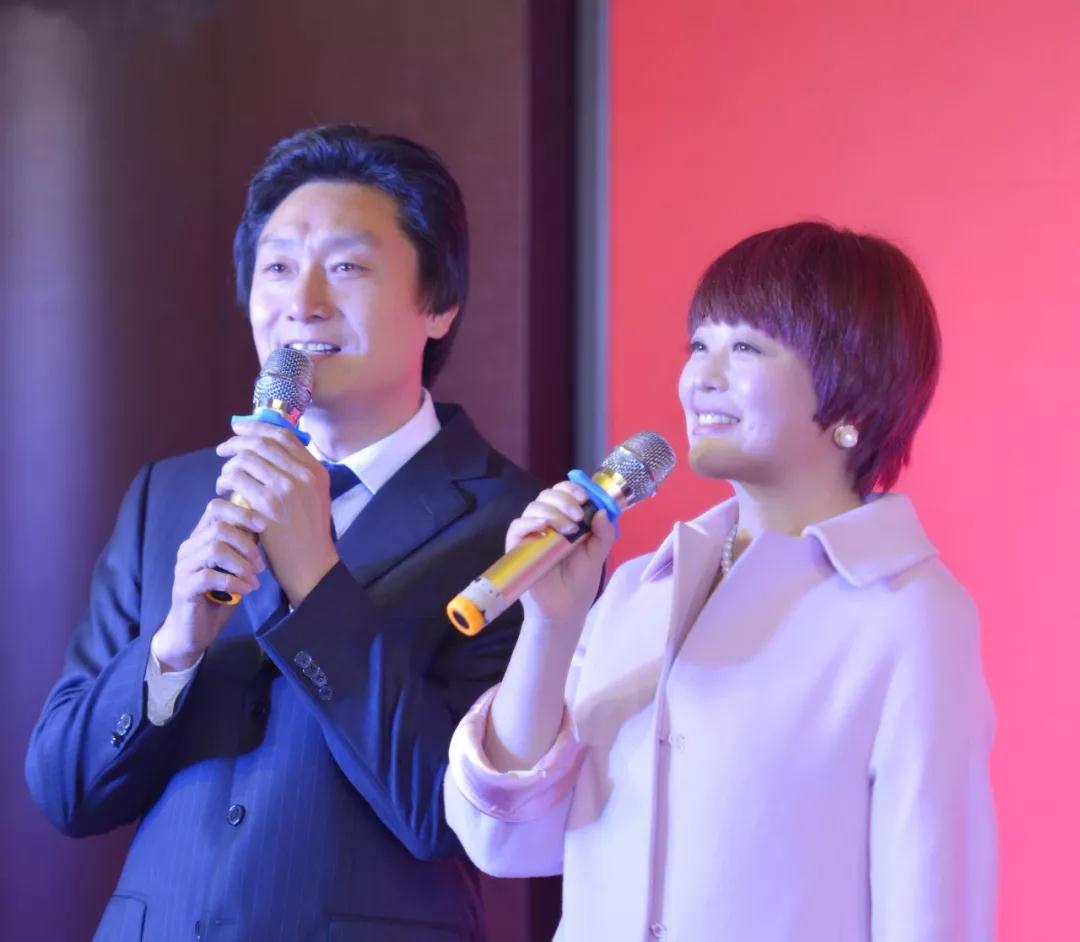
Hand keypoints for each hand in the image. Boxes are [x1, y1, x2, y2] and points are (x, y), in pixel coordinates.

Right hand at [152, 497, 266, 670]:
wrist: (194, 632)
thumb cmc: (219, 596)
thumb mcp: (236, 567)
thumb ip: (244, 546)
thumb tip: (264, 524)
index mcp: (200, 538)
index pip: (216, 509)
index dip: (243, 512)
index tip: (265, 525)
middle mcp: (188, 548)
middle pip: (219, 527)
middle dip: (246, 544)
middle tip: (261, 565)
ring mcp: (183, 567)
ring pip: (214, 549)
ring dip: (241, 564)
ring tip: (254, 579)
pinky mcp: (184, 588)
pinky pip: (210, 576)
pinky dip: (234, 582)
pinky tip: (246, 590)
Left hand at [215, 420, 339, 606]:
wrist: (311, 565)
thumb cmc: (309, 533)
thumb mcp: (315, 496)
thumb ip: (299, 474)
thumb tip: (269, 451)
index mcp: (316, 471)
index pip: (284, 436)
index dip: (257, 427)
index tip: (239, 429)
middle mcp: (303, 475)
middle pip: (262, 443)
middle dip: (236, 442)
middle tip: (223, 450)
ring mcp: (285, 489)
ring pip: (246, 458)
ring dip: (229, 464)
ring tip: (224, 477)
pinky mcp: (267, 505)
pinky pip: (237, 479)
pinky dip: (225, 480)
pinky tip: (223, 489)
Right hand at [506, 480, 616, 626]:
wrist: (565, 609)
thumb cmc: (580, 581)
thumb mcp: (597, 554)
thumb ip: (603, 533)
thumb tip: (601, 511)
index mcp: (566, 519)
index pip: (564, 493)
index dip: (573, 489)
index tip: (585, 499)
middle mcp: (547, 522)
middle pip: (548, 495)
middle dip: (564, 500)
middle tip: (577, 517)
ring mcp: (531, 534)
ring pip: (534, 507)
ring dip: (552, 512)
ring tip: (568, 530)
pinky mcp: (517, 547)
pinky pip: (517, 526)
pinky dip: (529, 522)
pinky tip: (543, 526)